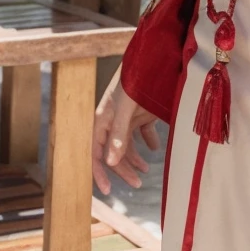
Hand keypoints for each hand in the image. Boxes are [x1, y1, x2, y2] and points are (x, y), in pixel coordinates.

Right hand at [92, 64, 160, 195]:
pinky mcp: (140, 113)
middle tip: (138, 183)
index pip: (96, 153)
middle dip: (123, 170)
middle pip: (113, 152)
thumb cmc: (134, 80)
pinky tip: (154, 147)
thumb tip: (111, 162)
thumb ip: (119, 134)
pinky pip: (141, 133)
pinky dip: (148, 141)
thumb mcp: (125, 108)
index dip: (100, 173)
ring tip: (146, 170)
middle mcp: (112, 121)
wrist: (153, 59)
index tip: (107, 191)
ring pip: (127, 146)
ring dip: (135, 159)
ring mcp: (127, 118)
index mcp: (103, 120)